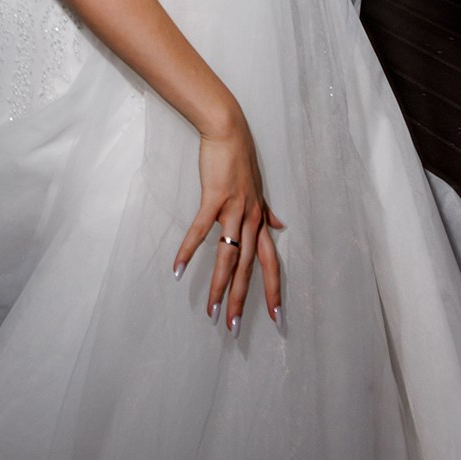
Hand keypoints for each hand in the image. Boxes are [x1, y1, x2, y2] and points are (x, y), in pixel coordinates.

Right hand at [172, 112, 283, 332]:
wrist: (229, 132)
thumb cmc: (240, 161)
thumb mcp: (259, 189)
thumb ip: (269, 212)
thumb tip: (282, 225)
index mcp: (260, 220)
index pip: (271, 263)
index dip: (274, 289)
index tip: (277, 316)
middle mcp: (252, 219)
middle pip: (248, 267)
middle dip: (242, 299)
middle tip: (234, 327)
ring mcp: (234, 209)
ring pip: (228, 256)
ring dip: (219, 285)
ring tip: (211, 310)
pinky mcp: (214, 199)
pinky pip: (200, 231)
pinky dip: (189, 250)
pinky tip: (179, 269)